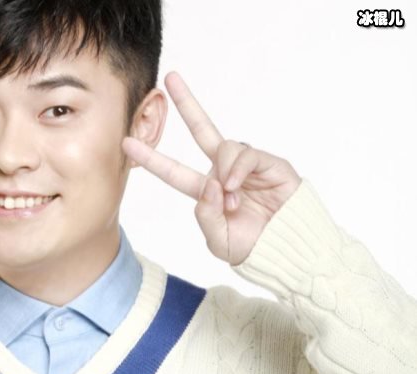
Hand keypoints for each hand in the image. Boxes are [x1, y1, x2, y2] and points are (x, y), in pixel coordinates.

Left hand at [122, 71, 301, 265]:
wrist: (290, 251)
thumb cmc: (255, 248)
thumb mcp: (220, 240)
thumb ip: (206, 214)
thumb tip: (210, 183)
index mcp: (207, 193)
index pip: (175, 171)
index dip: (152, 158)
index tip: (127, 143)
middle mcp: (224, 174)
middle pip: (202, 132)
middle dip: (188, 104)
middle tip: (170, 78)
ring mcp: (246, 167)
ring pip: (223, 146)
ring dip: (222, 172)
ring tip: (232, 199)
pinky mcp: (269, 164)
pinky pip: (244, 153)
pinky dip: (236, 169)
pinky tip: (236, 187)